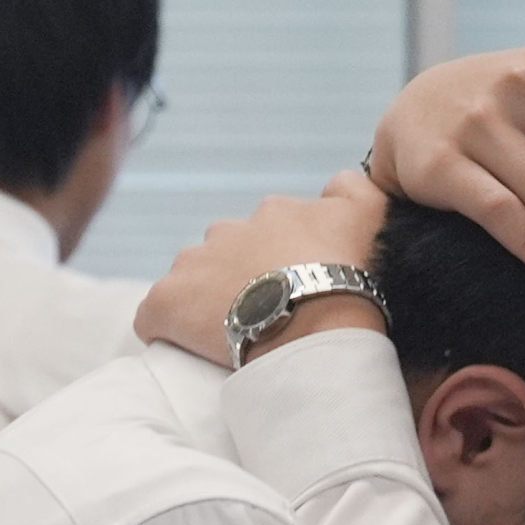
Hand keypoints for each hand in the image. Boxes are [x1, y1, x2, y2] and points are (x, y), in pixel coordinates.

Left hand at [137, 172, 385, 365]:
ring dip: (203, 301)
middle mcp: (228, 231)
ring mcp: (193, 265)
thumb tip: (340, 178)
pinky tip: (183, 347)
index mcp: (274, 214)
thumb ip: (353, 189)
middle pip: (225, 253)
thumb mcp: (371, 216)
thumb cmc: (351, 277)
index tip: (291, 288)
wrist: (317, 324)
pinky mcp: (167, 302)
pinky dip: (164, 328)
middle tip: (263, 315)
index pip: (268, 231)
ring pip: (190, 279)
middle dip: (238, 278)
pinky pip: (153, 315)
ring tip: (229, 334)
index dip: (279, 261)